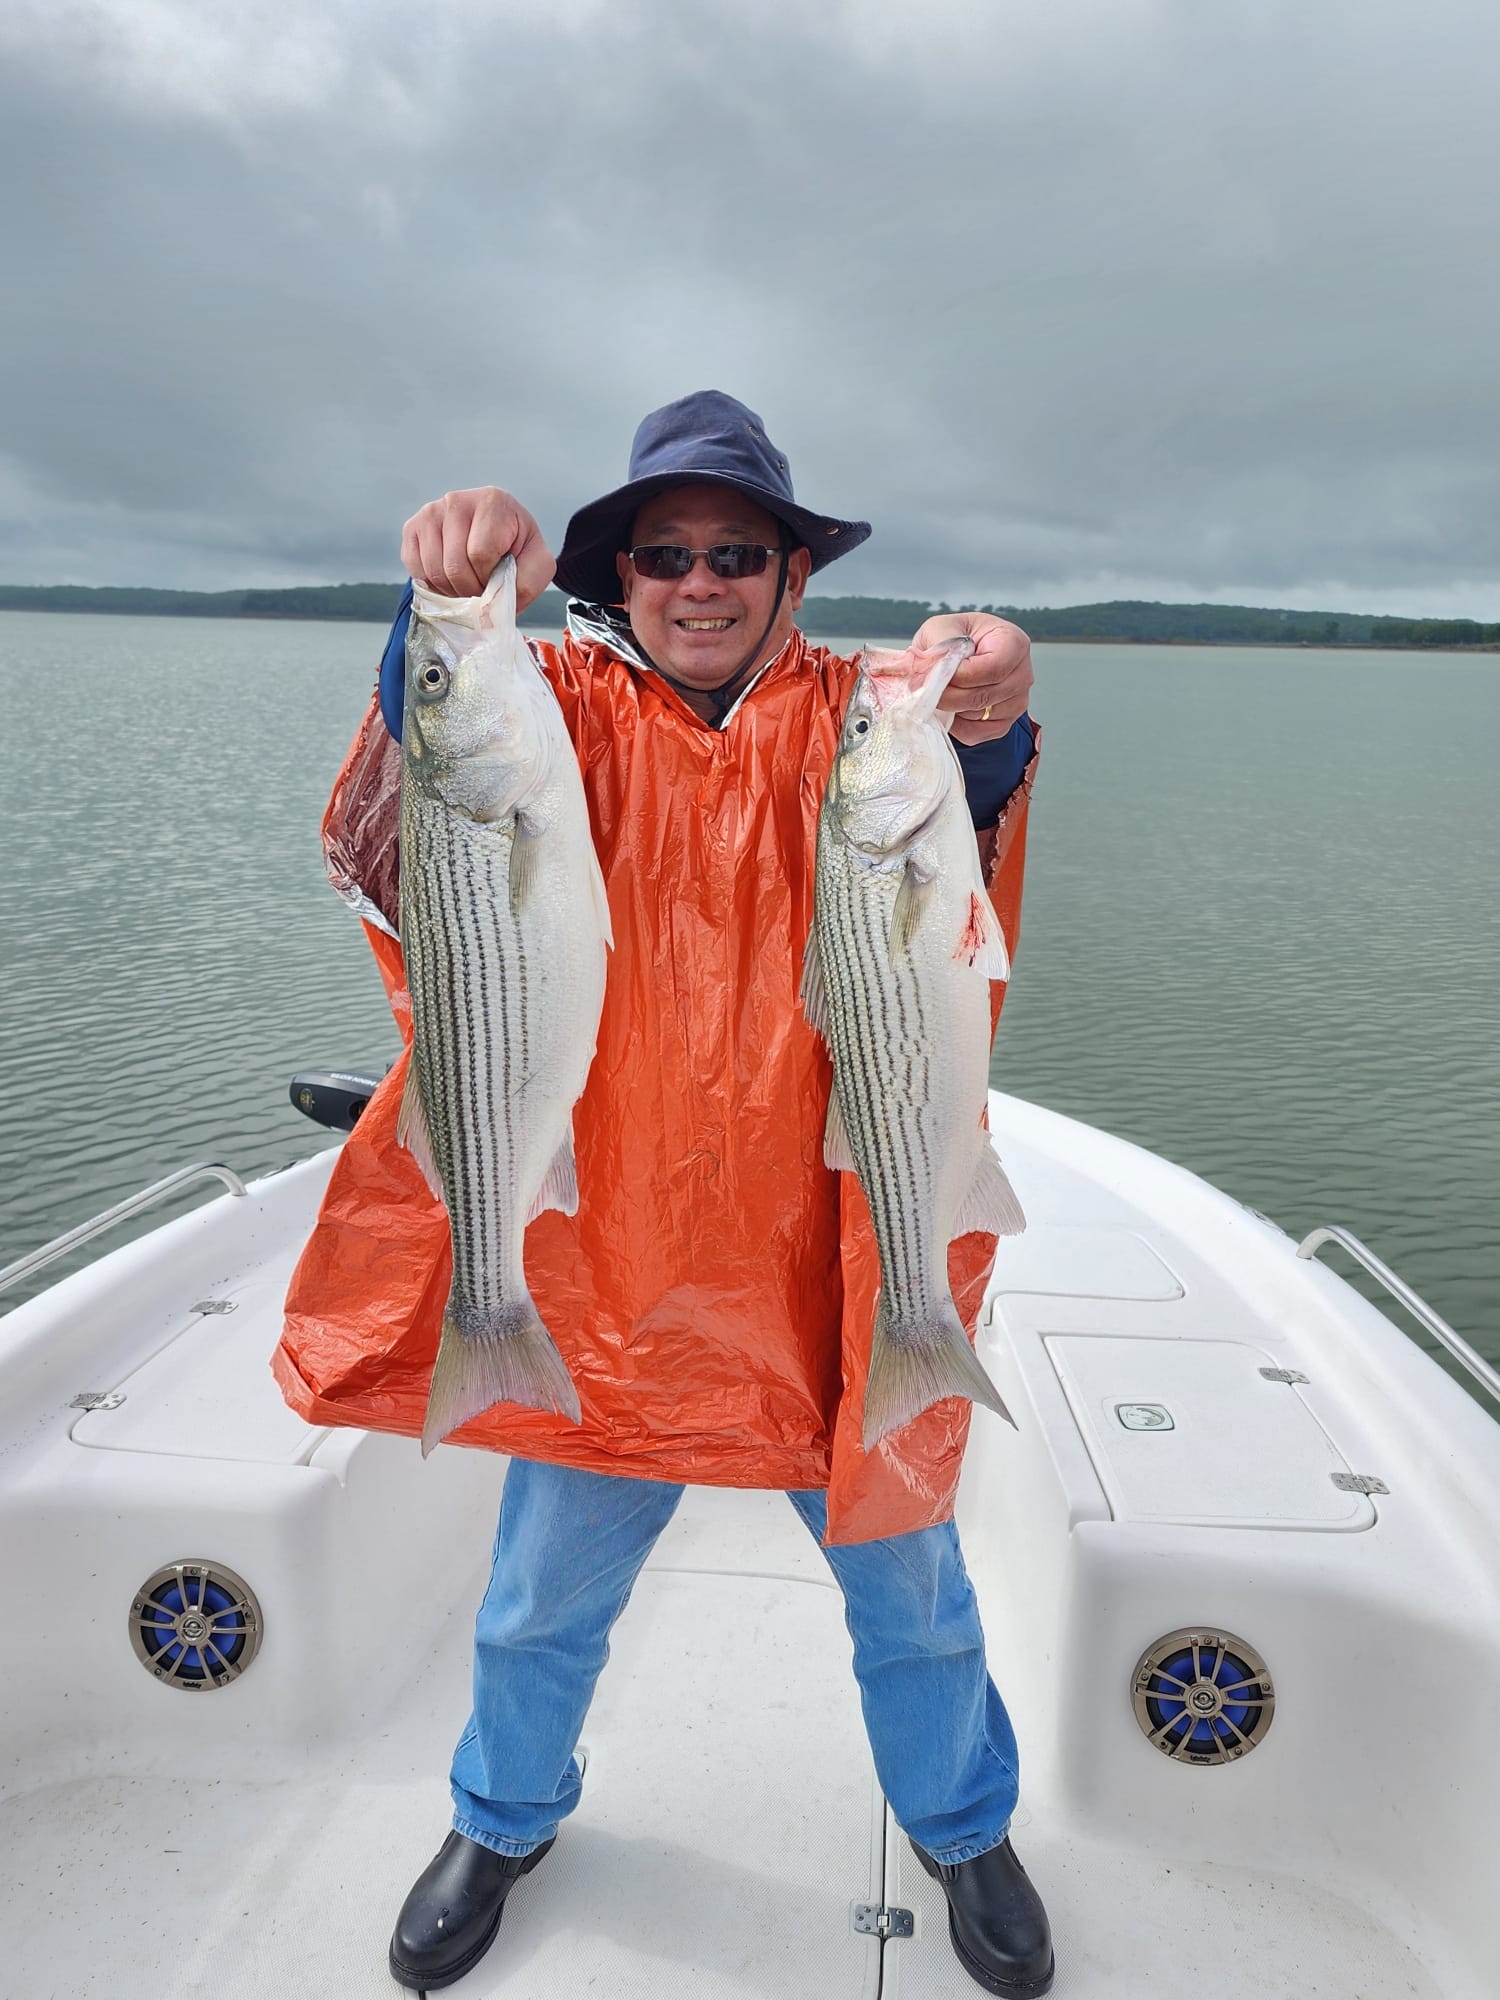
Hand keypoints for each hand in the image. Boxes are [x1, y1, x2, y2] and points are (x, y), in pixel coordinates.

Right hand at [400, 487, 556, 610]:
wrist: (499, 534)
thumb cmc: (518, 548)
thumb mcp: (538, 565)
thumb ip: (526, 583)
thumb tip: (494, 603)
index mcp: (492, 501)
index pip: (480, 553)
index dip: (488, 577)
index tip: (497, 577)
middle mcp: (456, 500)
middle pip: (454, 566)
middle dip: (470, 589)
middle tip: (481, 587)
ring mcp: (430, 512)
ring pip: (433, 570)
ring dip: (451, 590)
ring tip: (467, 583)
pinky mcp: (412, 527)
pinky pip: (415, 568)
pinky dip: (432, 584)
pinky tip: (448, 578)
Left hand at [916, 612, 1033, 743]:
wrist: (957, 656)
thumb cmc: (954, 638)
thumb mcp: (942, 628)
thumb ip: (942, 645)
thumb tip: (936, 669)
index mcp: (1013, 642)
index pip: (992, 668)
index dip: (960, 676)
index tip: (934, 674)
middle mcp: (1022, 674)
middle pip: (984, 695)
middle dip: (948, 695)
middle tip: (923, 688)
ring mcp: (1016, 702)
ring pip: (977, 715)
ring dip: (950, 708)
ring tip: (936, 692)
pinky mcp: (1003, 724)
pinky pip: (975, 733)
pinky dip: (954, 724)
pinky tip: (947, 706)